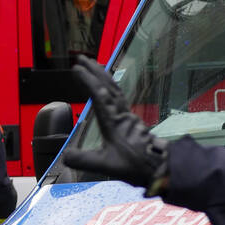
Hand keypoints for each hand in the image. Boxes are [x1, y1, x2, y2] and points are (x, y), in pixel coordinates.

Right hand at [62, 56, 170, 194]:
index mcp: (113, 122)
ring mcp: (128, 116)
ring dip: (103, 76)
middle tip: (81, 57)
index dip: (88, 80)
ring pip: (115, 89)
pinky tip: (108, 88)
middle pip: (108, 86)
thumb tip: (65, 156)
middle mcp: (121, 114)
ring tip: (94, 65)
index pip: (99, 95)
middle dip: (94, 70)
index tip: (76, 68)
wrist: (159, 167)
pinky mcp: (131, 121)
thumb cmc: (134, 165)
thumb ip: (83, 160)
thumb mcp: (105, 165)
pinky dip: (110, 87)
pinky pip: (119, 98)